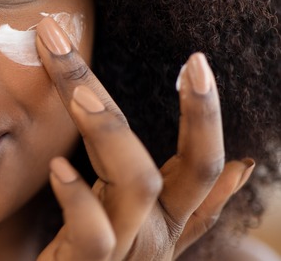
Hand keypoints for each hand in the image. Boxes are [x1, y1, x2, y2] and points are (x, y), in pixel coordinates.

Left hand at [34, 17, 254, 260]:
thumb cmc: (89, 258)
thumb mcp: (138, 225)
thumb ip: (187, 205)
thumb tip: (241, 169)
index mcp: (168, 218)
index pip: (202, 163)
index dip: (206, 115)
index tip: (196, 61)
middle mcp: (155, 234)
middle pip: (187, 166)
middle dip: (188, 109)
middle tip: (175, 58)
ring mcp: (125, 252)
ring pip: (138, 187)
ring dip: (110, 133)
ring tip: (80, 95)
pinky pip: (93, 235)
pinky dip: (77, 198)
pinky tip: (57, 166)